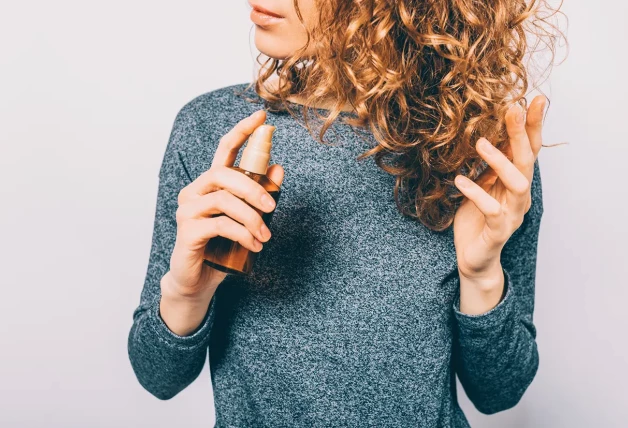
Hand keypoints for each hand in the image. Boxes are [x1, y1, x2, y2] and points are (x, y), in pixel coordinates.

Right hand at [165, 109, 284, 301]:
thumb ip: (261, 194)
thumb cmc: (223, 246)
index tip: (261, 116)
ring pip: (223, 200)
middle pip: (224, 174)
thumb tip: (279, 168)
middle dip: (254, 188)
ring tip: (265, 236)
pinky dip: (242, 233)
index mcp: (210, 184)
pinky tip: (254, 245)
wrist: (200, 280)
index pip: (224, 149)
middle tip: (273, 207)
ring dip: (251, 217)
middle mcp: (195, 191)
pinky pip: (219, 224)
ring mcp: (188, 210)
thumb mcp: (248, 219)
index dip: (242, 131)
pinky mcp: (188, 230)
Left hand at [452, 95, 545, 289]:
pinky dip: (477, 194)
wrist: (473, 258)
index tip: (534, 98)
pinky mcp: (498, 232)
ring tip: (480, 144)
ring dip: (500, 161)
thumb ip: (489, 165)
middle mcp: (520, 196)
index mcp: (516, 182)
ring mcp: (512, 215)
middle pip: (527, 160)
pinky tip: (460, 181)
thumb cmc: (476, 220)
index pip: (530, 150)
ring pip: (517, 184)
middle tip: (513, 109)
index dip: (533, 126)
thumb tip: (486, 131)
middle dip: (522, 134)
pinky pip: (492, 210)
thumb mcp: (481, 185)